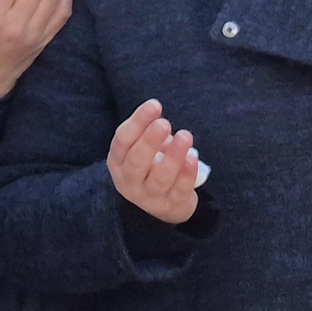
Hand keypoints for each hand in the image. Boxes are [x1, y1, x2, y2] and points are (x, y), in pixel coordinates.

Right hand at [106, 97, 205, 225]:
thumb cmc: (151, 165)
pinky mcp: (171, 206)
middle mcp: (129, 181)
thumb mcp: (143, 148)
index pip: (123, 141)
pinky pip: (179, 190)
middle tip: (164, 123)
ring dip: (173, 156)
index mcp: (118, 162)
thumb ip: (147, 131)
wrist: (162, 202)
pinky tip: (192, 158)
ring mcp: (149, 197)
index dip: (137, 122)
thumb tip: (155, 111)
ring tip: (185, 136)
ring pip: (159, 178)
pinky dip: (186, 174)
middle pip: (137, 161)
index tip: (155, 105)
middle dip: (150, 141)